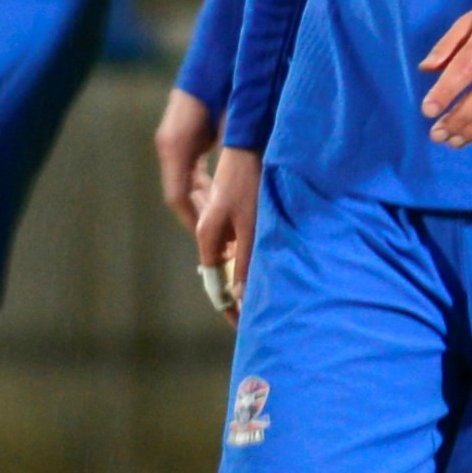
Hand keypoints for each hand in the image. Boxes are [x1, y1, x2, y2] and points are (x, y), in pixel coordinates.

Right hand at [150, 82, 217, 232]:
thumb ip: (225, 162)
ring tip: (219, 223)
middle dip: (198, 216)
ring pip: (183, 185)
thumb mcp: (225, 131)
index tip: (208, 240)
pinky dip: (201, 187)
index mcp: (176, 148)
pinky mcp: (179, 139)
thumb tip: (227, 196)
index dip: (193, 220)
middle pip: (179, 195)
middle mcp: (170, 148)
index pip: (178, 197)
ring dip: (200, 203)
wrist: (213, 66)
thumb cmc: (220, 95)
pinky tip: (216, 194)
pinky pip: (188, 171)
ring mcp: (173, 143)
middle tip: (218, 239)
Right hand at [191, 146, 259, 311]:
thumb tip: (242, 296)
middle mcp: (208, 230)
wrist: (248, 146)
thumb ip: (246, 261)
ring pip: (228, 258)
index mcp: (207, 235)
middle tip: (253, 316)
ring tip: (262, 294)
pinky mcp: (229, 213)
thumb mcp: (252, 226)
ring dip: (242, 275)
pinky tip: (263, 263)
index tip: (240, 326)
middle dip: (234, 294)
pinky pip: (235, 244)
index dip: (226, 305)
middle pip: (218, 271)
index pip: (214, 281)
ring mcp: (218, 221)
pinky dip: (246, 258)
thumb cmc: (249, 183)